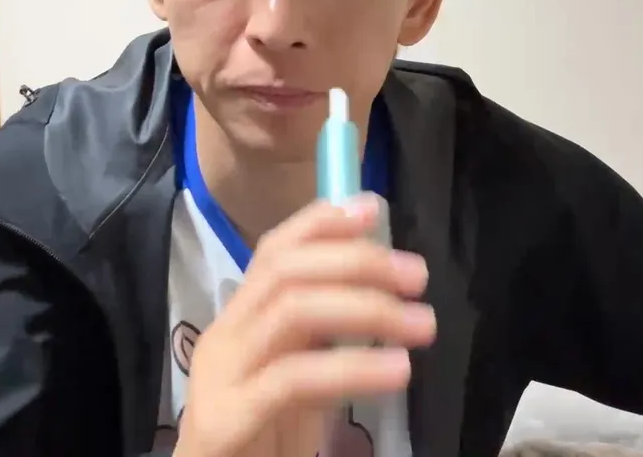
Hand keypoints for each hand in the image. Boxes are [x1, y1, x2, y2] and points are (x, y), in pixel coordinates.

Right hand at [173, 194, 434, 456]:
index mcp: (240, 321)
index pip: (274, 251)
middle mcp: (224, 337)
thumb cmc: (262, 440)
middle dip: (358, 261)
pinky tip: (396, 371)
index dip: (322, 222)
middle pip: (286, 270)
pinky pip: (295, 378)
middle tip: (417, 277)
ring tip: (421, 325)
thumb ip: (323, 337)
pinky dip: (352, 368)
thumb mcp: (299, 379)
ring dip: (366, 308)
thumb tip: (381, 290)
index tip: (374, 209)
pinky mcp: (226, 418)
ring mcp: (221, 376)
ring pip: (292, 310)